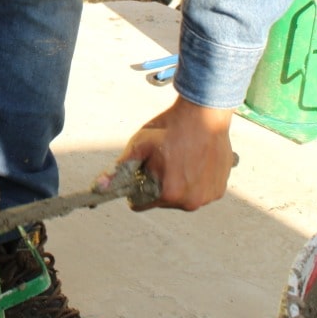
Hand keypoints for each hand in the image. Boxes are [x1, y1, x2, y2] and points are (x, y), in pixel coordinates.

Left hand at [107, 96, 234, 210]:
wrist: (205, 114)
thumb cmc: (169, 128)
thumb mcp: (139, 145)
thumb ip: (119, 169)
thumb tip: (97, 188)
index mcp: (168, 194)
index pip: (140, 203)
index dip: (137, 187)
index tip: (143, 170)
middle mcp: (190, 202)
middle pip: (161, 201)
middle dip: (159, 184)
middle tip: (164, 160)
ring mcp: (207, 197)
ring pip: (181, 197)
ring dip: (178, 183)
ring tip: (181, 159)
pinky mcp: (219, 191)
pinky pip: (200, 191)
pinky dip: (196, 181)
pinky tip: (196, 161)